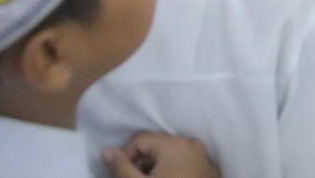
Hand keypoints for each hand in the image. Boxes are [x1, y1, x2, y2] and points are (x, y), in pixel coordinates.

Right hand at [102, 133, 218, 177]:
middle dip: (140, 164)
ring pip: (169, 156)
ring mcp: (203, 157)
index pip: (140, 140)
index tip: (118, 175)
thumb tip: (105, 150)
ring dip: (154, 169)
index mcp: (175, 143)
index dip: (125, 156)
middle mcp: (191, 144)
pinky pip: (183, 164)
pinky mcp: (208, 170)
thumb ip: (120, 167)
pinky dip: (170, 172)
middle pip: (155, 147)